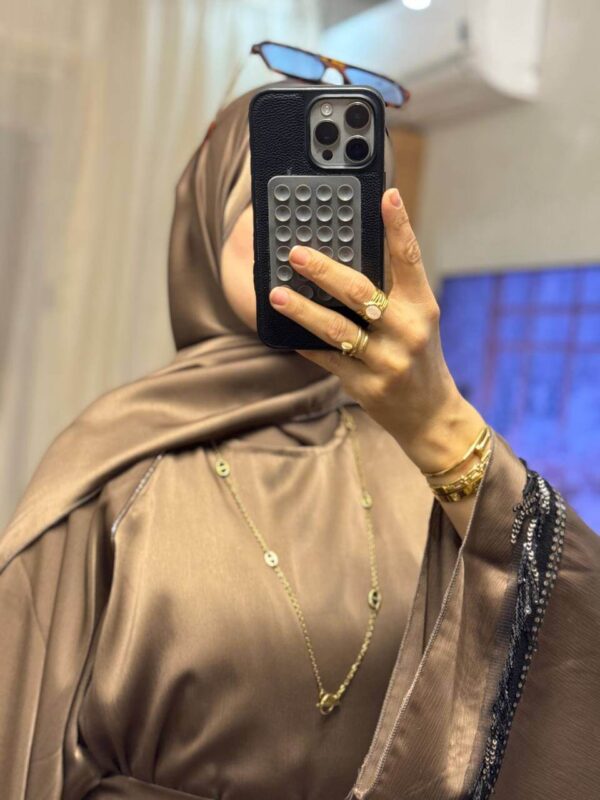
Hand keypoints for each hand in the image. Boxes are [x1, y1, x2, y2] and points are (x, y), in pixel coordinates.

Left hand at [268, 187, 486, 475]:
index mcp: (422, 306)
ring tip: (277, 294)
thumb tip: (346, 259)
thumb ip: (392, 292)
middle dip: (325, 271)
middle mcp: (408, 331)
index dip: (398, 225)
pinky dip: (305, 344)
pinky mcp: (367, 385)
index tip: (386, 194)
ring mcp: (387, 360)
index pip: (409, 258)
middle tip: (295, 253)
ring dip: (303, 310)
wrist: (430, 414)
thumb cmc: (419, 357)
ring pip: (337, 330)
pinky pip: (328, 360)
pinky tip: (285, 333)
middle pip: (361, 292)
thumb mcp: (417, 320)